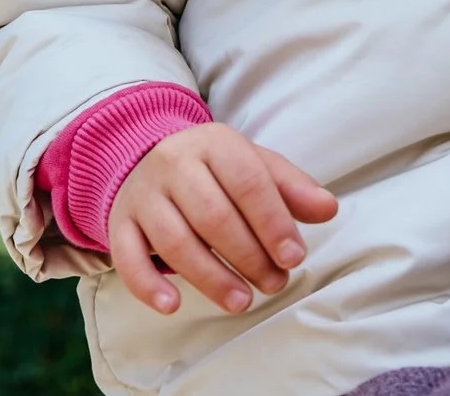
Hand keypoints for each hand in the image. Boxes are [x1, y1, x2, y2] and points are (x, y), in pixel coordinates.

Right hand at [106, 121, 338, 316]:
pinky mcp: (120, 223)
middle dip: (248, 256)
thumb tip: (328, 208)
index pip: (247, 181)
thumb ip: (290, 188)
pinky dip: (148, 285)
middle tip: (273, 284)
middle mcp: (173, 163)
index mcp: (213, 143)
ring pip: (174, 240)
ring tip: (241, 301)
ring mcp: (143, 194)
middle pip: (212, 215)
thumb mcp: (253, 166)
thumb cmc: (213, 171)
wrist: (144, 158)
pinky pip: (128, 257)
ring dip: (210, 278)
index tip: (294, 257)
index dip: (273, 222)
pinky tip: (172, 306)